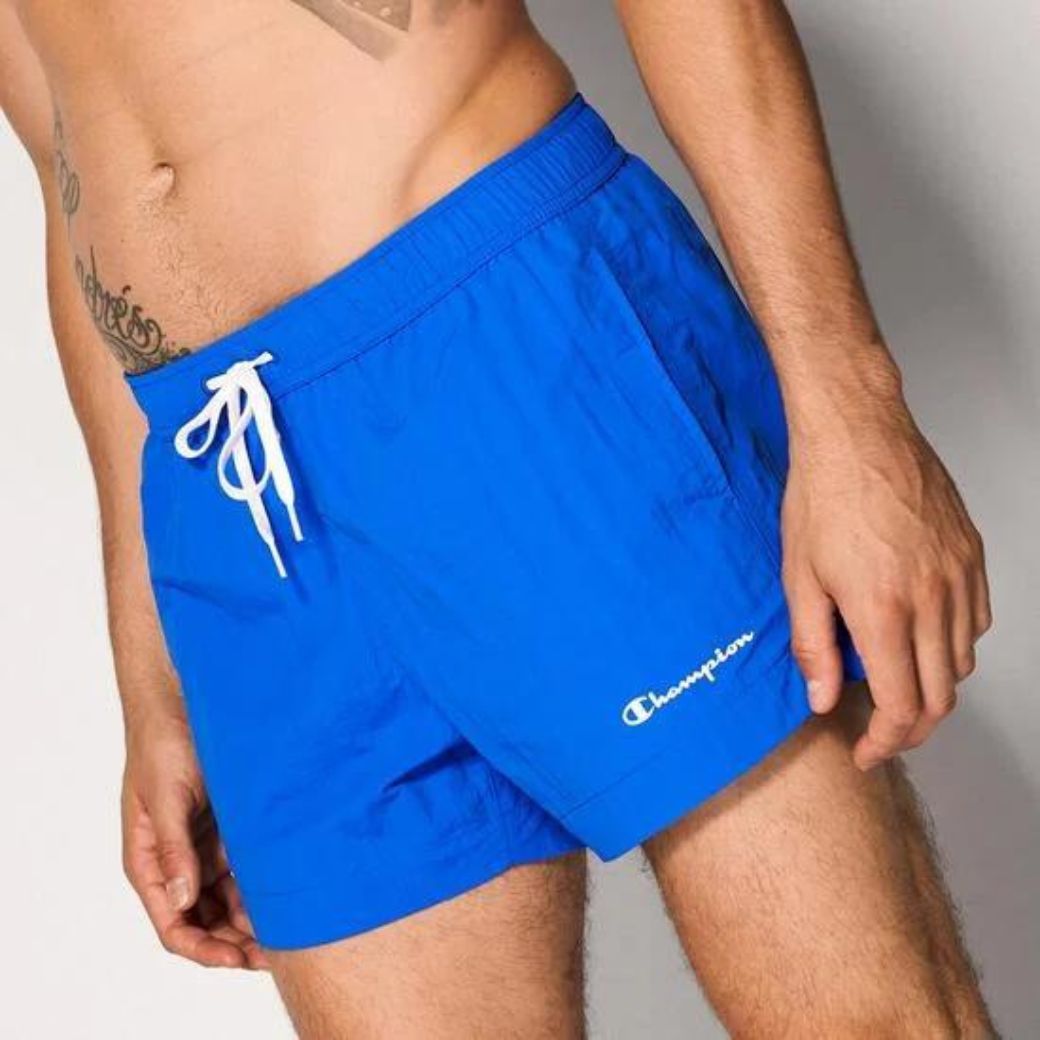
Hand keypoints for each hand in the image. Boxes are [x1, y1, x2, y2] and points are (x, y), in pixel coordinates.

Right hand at [121, 705, 267, 968]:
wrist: (185, 698)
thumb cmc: (163, 741)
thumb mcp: (167, 795)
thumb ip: (174, 847)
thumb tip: (182, 899)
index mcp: (151, 860)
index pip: (174, 924)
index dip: (205, 949)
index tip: (239, 959)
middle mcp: (178, 860)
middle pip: (205, 919)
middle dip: (236, 942)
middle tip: (278, 954)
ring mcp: (204, 845)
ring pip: (228, 898)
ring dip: (253, 918)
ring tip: (291, 929)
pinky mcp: (228, 827)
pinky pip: (245, 867)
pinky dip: (263, 885)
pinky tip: (291, 890)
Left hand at [781, 371, 990, 768]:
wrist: (857, 433)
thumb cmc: (822, 497)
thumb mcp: (799, 577)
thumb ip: (814, 646)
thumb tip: (823, 699)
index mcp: (883, 610)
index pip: (903, 705)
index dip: (886, 741)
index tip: (867, 751)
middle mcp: (932, 598)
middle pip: (942, 695)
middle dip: (913, 728)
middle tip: (882, 732)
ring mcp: (959, 575)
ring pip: (963, 660)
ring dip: (934, 687)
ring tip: (897, 684)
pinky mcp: (972, 553)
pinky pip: (977, 619)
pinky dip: (954, 644)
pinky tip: (923, 637)